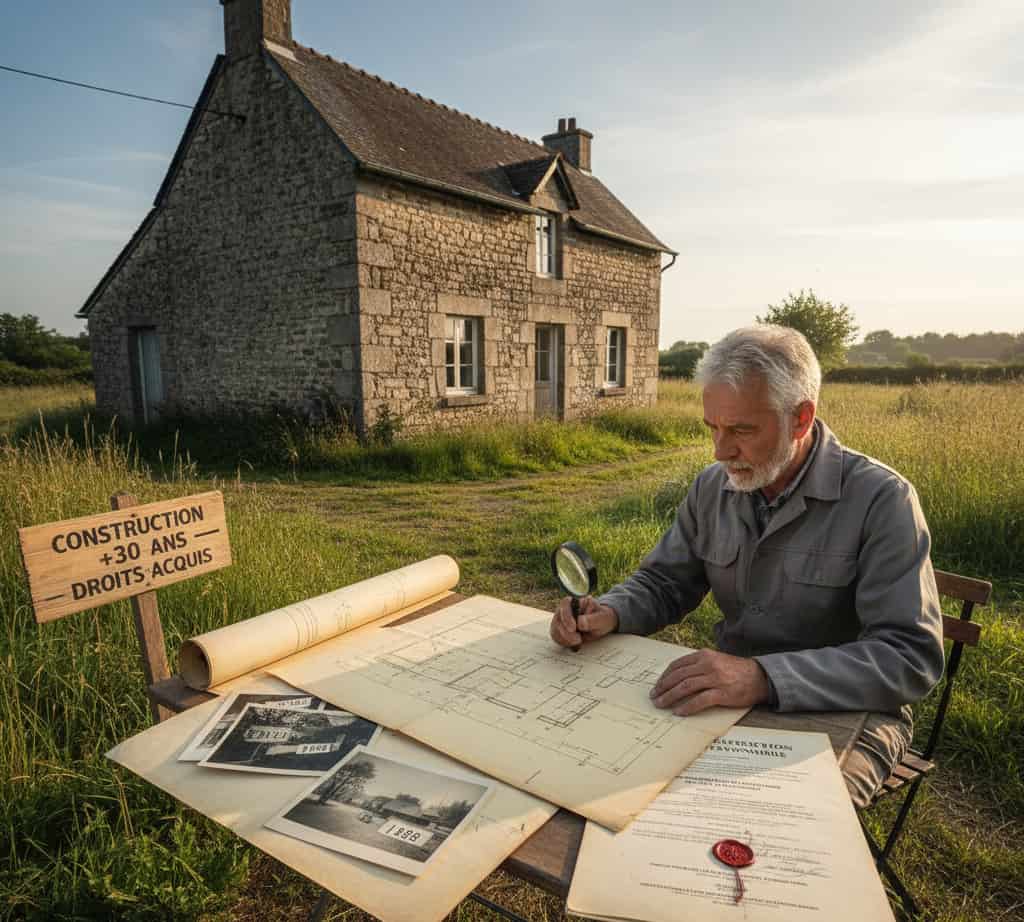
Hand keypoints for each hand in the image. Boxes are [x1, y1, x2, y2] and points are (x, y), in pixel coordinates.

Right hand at [549, 596, 617, 649]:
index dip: (566, 616)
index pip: (565, 604)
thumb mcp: (602, 618)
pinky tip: (572, 643)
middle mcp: (565, 608)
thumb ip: (592, 619)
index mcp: (576, 601)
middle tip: (578, 639)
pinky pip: (555, 635)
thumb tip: (580, 622)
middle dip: (566, 632)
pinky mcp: (559, 628)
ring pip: (555, 627)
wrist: (601, 625)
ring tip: (578, 641)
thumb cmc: (602, 618)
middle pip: (558, 618)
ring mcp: (561, 618)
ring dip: (564, 638)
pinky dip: (563, 641)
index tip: (573, 628)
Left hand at [650, 649, 769, 715]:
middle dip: (663, 687)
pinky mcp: (723, 693)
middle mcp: (707, 664)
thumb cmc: (736, 670)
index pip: (677, 665)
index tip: (657, 685)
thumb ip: (699, 665)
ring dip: (670, 697)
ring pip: (685, 687)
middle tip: (654, 696)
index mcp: (704, 655)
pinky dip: (687, 707)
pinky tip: (679, 712)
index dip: (664, 676)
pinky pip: (700, 700)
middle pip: (678, 676)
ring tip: (661, 704)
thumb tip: (678, 677)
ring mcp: (715, 678)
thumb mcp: (716, 660)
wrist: (760, 677)